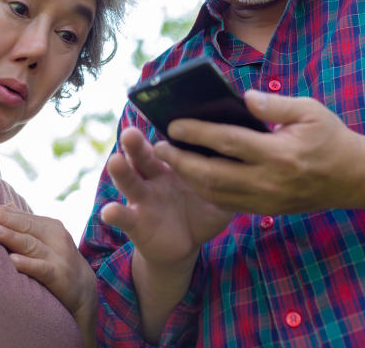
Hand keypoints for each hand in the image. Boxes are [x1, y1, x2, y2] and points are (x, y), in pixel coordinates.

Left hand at [0, 203, 95, 337]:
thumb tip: (5, 205)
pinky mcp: (60, 276)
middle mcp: (56, 237)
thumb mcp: (45, 240)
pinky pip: (42, 269)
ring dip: (12, 237)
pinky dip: (28, 264)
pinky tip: (13, 261)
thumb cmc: (57, 261)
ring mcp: (59, 256)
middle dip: (3, 219)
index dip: (2, 212)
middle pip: (26, 226)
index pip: (22, 216)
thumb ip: (26, 224)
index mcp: (49, 226)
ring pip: (31, 244)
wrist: (84, 290)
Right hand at [100, 127, 233, 267]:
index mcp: (173, 165)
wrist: (184, 243)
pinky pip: (124, 217)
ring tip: (115, 161)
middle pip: (143, 156)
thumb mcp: (219, 194)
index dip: (167, 135)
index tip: (167, 120)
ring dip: (121, 172)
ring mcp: (142, 198)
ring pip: (130, 181)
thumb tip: (254, 156)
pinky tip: (110, 211)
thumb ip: (230, 177)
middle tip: (131, 132)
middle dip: (135, 144)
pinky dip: (115, 213)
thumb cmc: (202, 210)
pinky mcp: (135, 222)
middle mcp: (154, 176)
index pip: (168, 144)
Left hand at [156, 89, 364, 214]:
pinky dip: (205, 191)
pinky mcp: (266, 210)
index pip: (228, 142)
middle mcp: (269, 181)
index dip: (197, 133)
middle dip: (181, 161)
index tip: (172, 124)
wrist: (355, 179)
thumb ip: (275, 104)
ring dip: (188, 178)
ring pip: (215, 194)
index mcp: (279, 154)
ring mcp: (266, 200)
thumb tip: (243, 96)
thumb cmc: (331, 138)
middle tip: (158, 147)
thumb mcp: (310, 112)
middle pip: (212, 174)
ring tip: (169, 160)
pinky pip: (227, 203)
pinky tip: (190, 176)